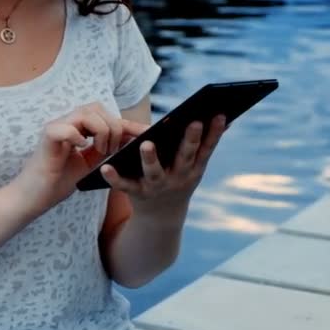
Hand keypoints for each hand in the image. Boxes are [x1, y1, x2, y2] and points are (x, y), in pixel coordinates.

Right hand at [12, 102, 148, 213]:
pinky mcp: (46, 137)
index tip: (150, 133)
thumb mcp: (91, 164)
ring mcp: (56, 127)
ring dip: (100, 132)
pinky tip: (81, 148)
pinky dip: (77, 136)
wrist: (35, 197)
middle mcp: (67, 122)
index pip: (107, 117)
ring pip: (85, 113)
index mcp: (78, 127)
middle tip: (113, 150)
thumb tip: (131, 142)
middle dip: (114, 127)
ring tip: (100, 151)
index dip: (129, 123)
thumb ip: (107, 150)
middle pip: (97, 108)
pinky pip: (65, 128)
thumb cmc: (60, 181)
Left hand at [100, 114, 226, 214]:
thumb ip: (204, 143)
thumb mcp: (194, 166)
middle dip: (190, 140)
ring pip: (154, 172)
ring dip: (151, 158)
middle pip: (185, 157)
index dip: (214, 132)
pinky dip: (114, 178)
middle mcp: (178, 177)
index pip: (207, 148)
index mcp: (193, 168)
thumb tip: (223, 116)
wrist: (161, 216)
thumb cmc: (178, 179)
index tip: (219, 113)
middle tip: (193, 121)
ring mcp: (158, 186)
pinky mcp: (137, 193)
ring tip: (146, 143)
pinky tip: (105, 167)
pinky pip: (125, 185)